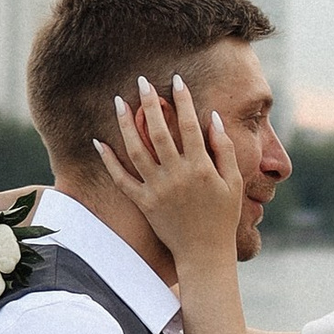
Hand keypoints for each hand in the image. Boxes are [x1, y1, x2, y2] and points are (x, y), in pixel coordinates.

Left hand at [95, 77, 243, 272]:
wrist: (204, 253)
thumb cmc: (222, 216)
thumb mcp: (233, 182)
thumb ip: (224, 150)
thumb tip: (212, 118)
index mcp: (201, 168)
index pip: (189, 125)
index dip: (183, 101)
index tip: (175, 80)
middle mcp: (176, 175)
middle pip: (158, 132)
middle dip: (150, 104)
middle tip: (141, 82)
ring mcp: (157, 189)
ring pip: (136, 150)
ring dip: (126, 124)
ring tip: (119, 102)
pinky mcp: (143, 203)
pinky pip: (121, 179)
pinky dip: (109, 161)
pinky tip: (99, 142)